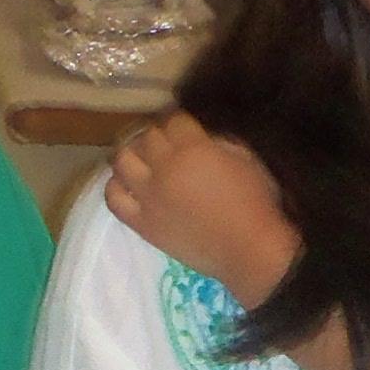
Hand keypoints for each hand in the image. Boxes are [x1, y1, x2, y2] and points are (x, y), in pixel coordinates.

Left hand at [104, 117, 301, 299]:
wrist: (248, 250)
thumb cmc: (256, 203)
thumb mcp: (245, 158)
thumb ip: (218, 142)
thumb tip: (199, 138)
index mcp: (193, 149)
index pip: (173, 120)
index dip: (178, 120)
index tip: (183, 126)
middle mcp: (164, 168)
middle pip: (147, 138)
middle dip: (158, 136)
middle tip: (167, 144)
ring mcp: (148, 196)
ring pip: (122, 161)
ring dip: (131, 154)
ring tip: (142, 159)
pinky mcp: (141, 222)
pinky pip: (113, 198)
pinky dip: (115, 186)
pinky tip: (126, 184)